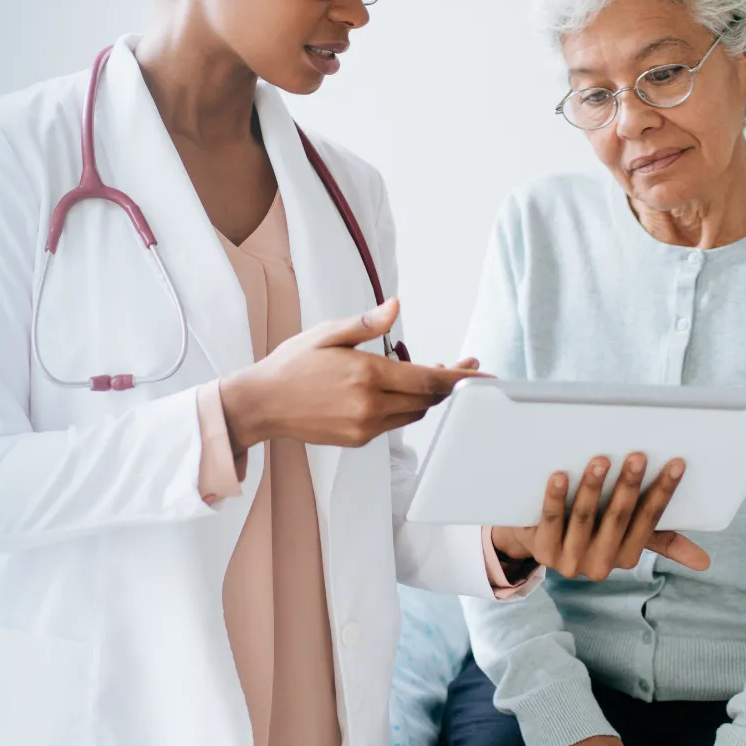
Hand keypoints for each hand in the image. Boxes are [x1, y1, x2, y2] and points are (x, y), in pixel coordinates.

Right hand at [220, 299, 480, 449]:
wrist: (262, 404)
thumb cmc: (292, 364)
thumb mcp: (327, 333)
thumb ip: (366, 324)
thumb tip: (395, 307)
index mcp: (367, 375)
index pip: (429, 380)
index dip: (461, 378)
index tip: (483, 374)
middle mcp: (370, 405)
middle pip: (427, 399)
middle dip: (448, 384)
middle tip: (460, 366)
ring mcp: (365, 426)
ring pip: (414, 413)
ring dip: (427, 396)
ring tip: (431, 374)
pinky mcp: (359, 438)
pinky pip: (395, 423)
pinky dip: (405, 407)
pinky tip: (399, 391)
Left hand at [490, 454, 711, 580]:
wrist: (536, 540)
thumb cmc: (592, 528)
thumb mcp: (627, 535)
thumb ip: (662, 542)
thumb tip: (705, 563)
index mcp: (627, 557)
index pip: (650, 521)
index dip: (663, 492)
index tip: (676, 463)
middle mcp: (600, 565)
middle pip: (618, 519)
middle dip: (629, 486)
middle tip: (637, 455)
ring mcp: (570, 561)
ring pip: (584, 518)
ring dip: (593, 488)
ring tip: (600, 459)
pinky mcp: (543, 551)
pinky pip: (551, 520)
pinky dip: (556, 497)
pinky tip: (559, 475)